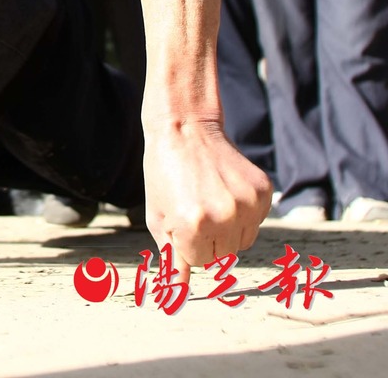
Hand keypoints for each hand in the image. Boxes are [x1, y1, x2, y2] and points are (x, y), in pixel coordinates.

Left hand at [141, 116, 272, 284]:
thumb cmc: (164, 175)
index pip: (200, 263)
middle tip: (194, 208)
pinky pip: (256, 222)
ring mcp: (248, 204)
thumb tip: (176, 294)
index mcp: (193, 225)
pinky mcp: (264, 192)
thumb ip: (172, 258)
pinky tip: (224, 190)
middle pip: (223, 256)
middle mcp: (224, 217)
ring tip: (209, 200)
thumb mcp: (159, 217)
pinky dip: (242, 214)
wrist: (185, 130)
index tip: (180, 220)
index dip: (187, 244)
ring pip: (242, 242)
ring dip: (227, 231)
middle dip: (207, 241)